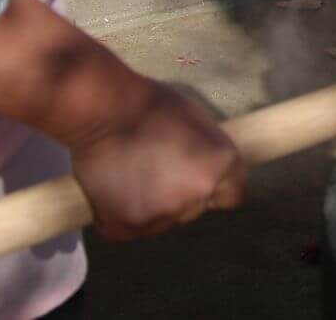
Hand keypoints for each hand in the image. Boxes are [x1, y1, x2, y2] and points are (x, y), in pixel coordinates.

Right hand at [67, 78, 245, 241]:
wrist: (102, 112)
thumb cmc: (150, 106)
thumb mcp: (197, 121)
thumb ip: (208, 154)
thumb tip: (210, 172)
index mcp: (219, 166)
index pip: (233, 196)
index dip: (216, 187)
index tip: (198, 176)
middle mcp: (195, 195)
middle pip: (195, 209)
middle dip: (181, 195)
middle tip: (157, 167)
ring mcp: (160, 216)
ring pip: (163, 221)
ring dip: (152, 206)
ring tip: (132, 173)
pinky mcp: (125, 227)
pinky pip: (132, 228)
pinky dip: (123, 214)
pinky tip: (115, 186)